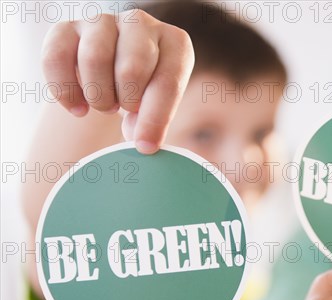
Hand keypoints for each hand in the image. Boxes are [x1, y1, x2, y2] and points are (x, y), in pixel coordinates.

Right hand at [41, 9, 194, 153]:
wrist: (112, 70)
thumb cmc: (143, 90)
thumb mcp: (157, 103)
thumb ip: (151, 121)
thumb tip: (142, 144)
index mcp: (175, 43)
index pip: (168, 83)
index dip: (155, 119)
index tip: (145, 146)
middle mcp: (140, 23)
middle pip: (131, 69)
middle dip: (126, 101)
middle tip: (123, 109)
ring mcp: (102, 21)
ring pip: (94, 59)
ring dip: (98, 95)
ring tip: (105, 104)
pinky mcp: (67, 27)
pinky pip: (56, 58)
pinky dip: (65, 91)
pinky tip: (78, 109)